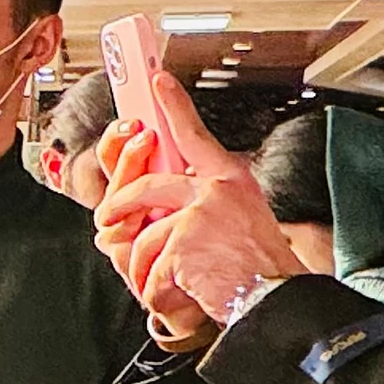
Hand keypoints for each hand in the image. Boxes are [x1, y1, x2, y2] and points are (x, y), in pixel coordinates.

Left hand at [93, 76, 302, 338]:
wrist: (277, 300)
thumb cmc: (260, 269)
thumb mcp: (237, 224)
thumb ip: (195, 211)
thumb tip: (144, 219)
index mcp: (231, 180)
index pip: (195, 136)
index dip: (174, 107)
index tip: (157, 82)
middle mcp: (216, 189)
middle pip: (145, 186)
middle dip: (118, 207)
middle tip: (107, 221)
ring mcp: (200, 213)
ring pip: (143, 235)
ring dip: (141, 267)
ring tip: (155, 284)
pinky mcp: (185, 241)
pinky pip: (151, 266)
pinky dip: (155, 290)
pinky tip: (173, 297)